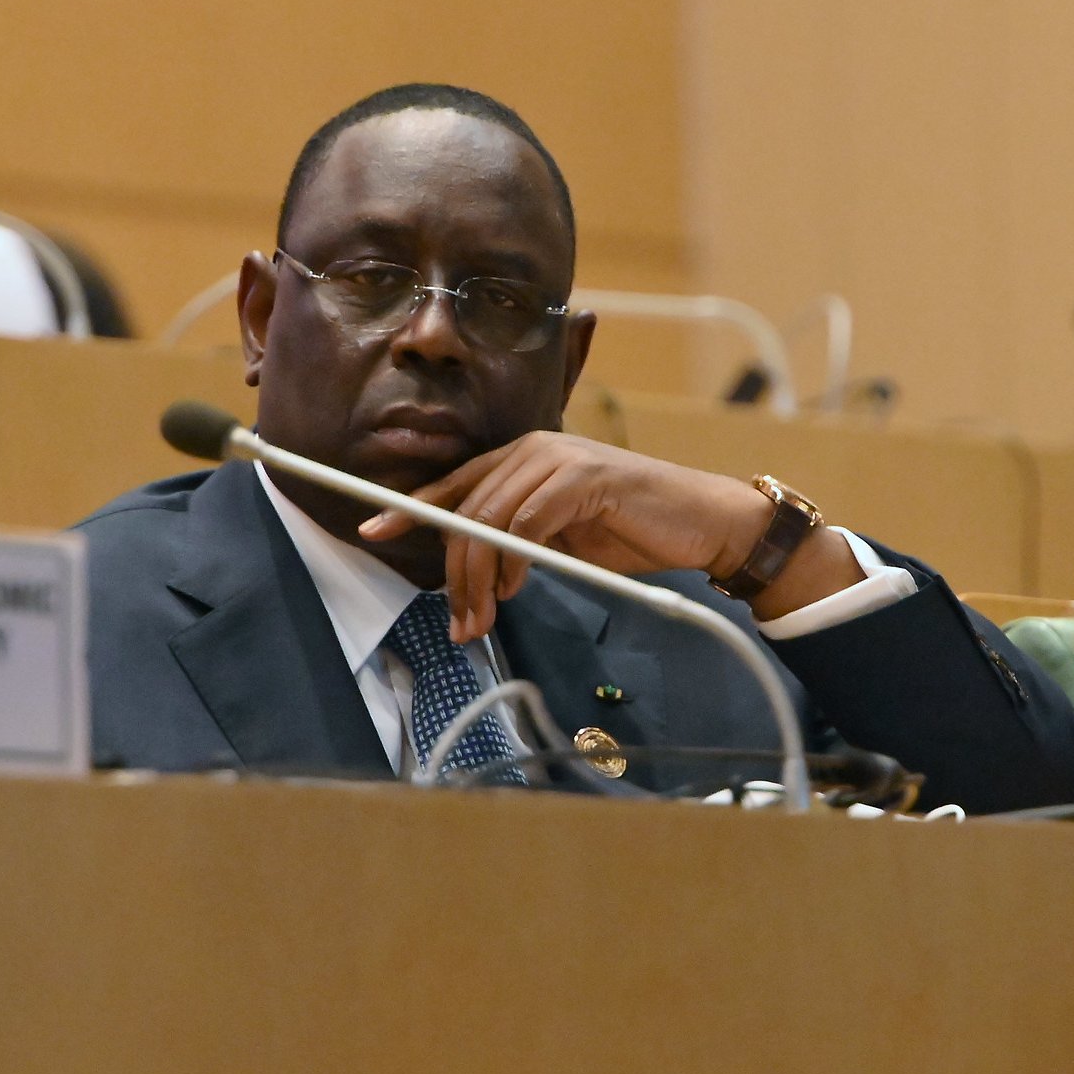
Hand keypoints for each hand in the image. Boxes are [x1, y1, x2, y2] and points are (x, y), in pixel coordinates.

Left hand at [358, 432, 861, 640]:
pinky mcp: (583, 478)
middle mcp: (533, 450)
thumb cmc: (632, 533)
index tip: (373, 530)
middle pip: (466, 510)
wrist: (701, 524)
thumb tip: (470, 574)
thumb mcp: (560, 541)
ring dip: (479, 578)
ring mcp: (558, 459)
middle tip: (459, 623)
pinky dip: (515, 560)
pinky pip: (528, 521)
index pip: (455, 483)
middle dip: (453, 574)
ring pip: (489, 519)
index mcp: (523, 460)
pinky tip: (518, 586)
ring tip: (483, 617)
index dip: (411, 507)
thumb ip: (516, 543)